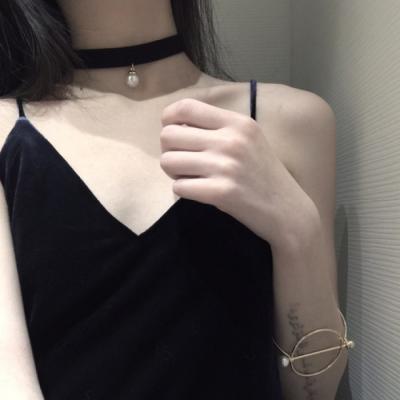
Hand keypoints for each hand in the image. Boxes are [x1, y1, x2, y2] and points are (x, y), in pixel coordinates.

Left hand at [160, 97, 317, 245]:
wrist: (288, 211)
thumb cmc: (264, 175)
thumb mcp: (250, 140)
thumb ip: (218, 128)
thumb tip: (176, 124)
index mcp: (238, 123)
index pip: (186, 107)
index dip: (168, 119)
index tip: (172, 132)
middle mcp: (231, 141)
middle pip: (169, 135)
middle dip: (168, 150)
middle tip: (183, 162)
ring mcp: (226, 167)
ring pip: (168, 161)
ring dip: (174, 173)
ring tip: (190, 178)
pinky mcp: (221, 193)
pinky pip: (178, 187)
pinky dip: (183, 191)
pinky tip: (198, 192)